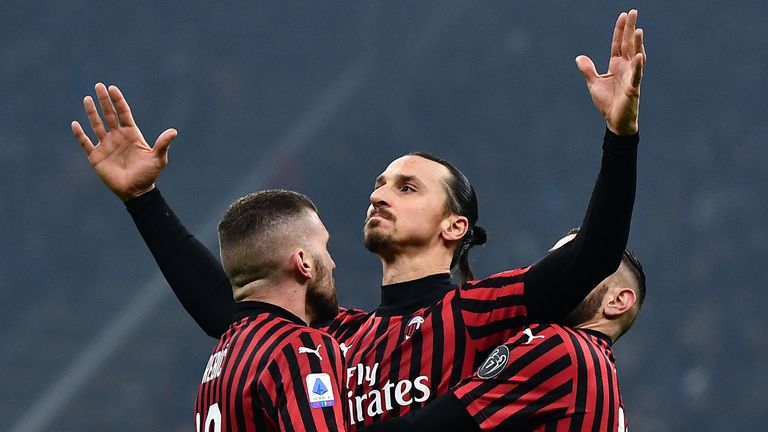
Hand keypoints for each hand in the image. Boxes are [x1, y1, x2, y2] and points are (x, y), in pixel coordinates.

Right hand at [71, 83, 177, 200]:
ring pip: (97, 125)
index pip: (124, 114)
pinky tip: (75, 124)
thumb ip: (163, 144)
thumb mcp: (158, 159)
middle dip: (104, 101)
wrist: (136, 191)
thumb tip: (173, 131)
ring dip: (91, 112)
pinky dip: (80, 134)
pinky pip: (86, 143)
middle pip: (109, 115)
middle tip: (99, 85)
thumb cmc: (148, 175)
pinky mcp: (96, 156)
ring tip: (87, 98)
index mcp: (132, 134)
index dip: (118, 101)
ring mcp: (106, 145)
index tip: (113, 88)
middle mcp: (118, 137)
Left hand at [576, 9, 645, 135]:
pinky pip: (636, 75)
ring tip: (638, 29)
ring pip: (635, 56)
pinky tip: (637, 55)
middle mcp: (626, 68)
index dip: (620, 30)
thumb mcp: (594, 83)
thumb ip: (588, 70)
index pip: (618, 44)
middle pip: (628, 45)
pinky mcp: (633, 88)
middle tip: (633, 12)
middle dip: (630, 29)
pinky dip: (637, 65)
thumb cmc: (607, 103)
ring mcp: (631, 77)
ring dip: (637, 44)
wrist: (615, 121)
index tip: (623, 15)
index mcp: (617, 65)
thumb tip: (579, 57)